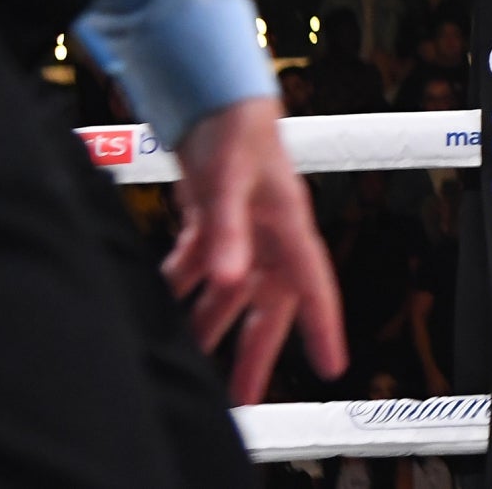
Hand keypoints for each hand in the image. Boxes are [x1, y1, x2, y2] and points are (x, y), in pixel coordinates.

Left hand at [163, 95, 348, 401]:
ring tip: (192, 361)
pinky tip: (162, 301)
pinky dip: (181, 286)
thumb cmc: (235, 129)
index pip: (314, 287)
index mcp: (289, 227)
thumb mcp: (229, 181)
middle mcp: (270, 236)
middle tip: (245, 396)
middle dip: (255, 351)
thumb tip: (227, 281)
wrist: (213, 96)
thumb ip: (226, 232)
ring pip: (231, 293)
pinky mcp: (212, 222)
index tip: (330, 366)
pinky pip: (200, 267)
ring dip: (211, 325)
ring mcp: (242, 231)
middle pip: (269, 305)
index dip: (323, 328)